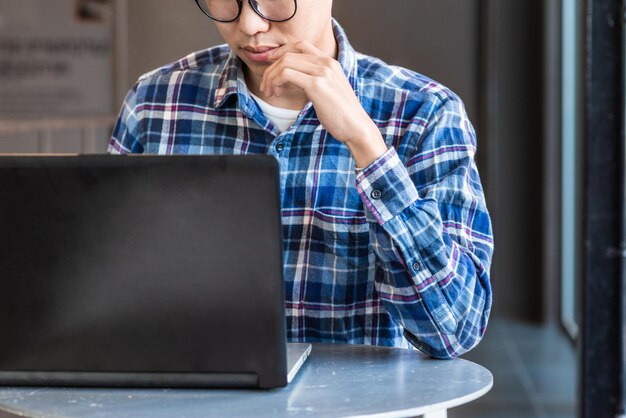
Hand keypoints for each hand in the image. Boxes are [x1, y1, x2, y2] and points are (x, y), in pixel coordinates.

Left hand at [261, 41, 386, 167]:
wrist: (356, 127)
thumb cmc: (341, 114)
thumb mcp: (328, 90)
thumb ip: (313, 80)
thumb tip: (291, 78)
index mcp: (330, 62)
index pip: (300, 45)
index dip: (281, 51)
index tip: (269, 63)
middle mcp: (326, 63)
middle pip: (289, 54)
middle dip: (271, 68)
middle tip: (266, 86)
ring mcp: (322, 72)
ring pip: (285, 62)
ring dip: (271, 76)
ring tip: (269, 92)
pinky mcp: (317, 84)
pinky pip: (286, 74)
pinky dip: (275, 82)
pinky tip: (276, 94)